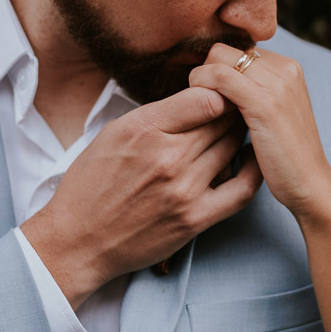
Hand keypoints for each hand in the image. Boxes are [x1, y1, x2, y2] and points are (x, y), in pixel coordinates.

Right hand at [21, 86, 262, 308]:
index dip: (220, 91)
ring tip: (242, 129)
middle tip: (241, 106)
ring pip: (231, 148)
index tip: (223, 91)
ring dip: (240, 136)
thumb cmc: (92, 184)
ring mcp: (184, 190)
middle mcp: (167, 157)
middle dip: (234, 110)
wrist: (78, 240)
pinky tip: (251, 160)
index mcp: (144, 129)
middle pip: (222, 121)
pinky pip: (241, 190)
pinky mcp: (195, 219)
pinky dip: (252, 171)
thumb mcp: (114, 133)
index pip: (205, 97)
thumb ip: (157, 114)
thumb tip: (198, 95)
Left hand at [189, 44, 330, 221]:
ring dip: (199, 81)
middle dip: (204, 73)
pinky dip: (202, 90)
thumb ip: (252, 91)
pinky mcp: (265, 103)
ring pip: (218, 58)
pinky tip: (202, 115)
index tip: (206, 97)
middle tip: (199, 104)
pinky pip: (219, 77)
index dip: (214, 71)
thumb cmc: (285, 156)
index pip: (236, 50)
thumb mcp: (272, 114)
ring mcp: (278, 84)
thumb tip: (214, 79)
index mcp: (288, 67)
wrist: (310, 185)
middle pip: (224, 49)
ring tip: (199, 110)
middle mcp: (286, 68)